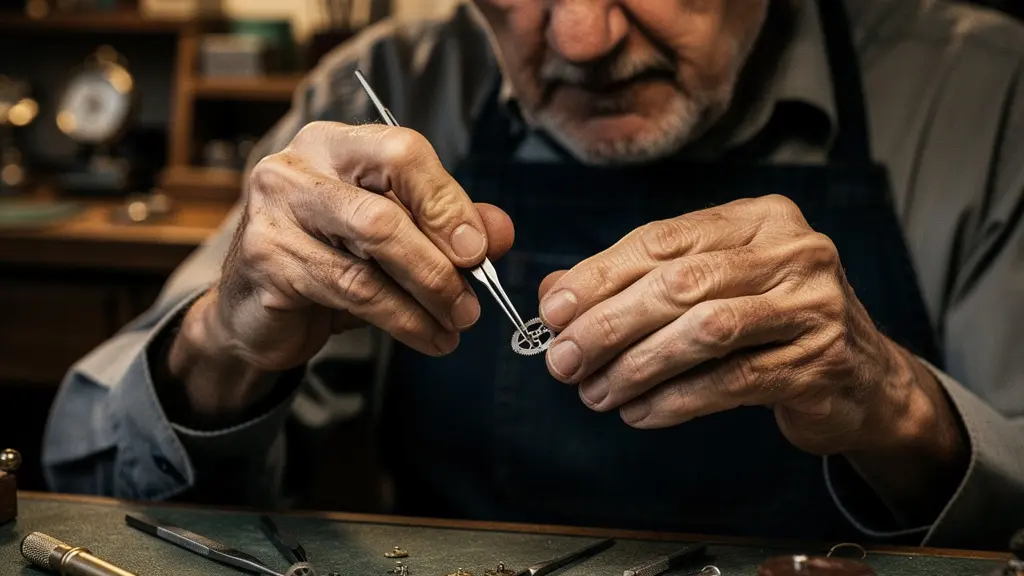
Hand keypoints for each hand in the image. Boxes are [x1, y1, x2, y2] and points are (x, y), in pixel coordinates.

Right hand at [195, 122, 513, 372]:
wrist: (254, 314)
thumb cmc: (328, 264)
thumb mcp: (392, 241)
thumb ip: (444, 227)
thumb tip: (500, 232)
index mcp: (334, 145)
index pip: (403, 152)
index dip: (447, 201)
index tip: (479, 249)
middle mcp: (297, 167)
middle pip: (387, 205)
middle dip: (441, 258)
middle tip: (473, 299)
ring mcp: (274, 212)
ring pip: (372, 247)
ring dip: (427, 294)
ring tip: (457, 322)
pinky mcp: (267, 262)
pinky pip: (351, 289)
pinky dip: (402, 319)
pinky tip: (428, 337)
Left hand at [536, 194, 932, 455]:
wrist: (862, 379)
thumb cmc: (769, 323)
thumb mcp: (708, 287)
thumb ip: (635, 282)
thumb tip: (556, 293)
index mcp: (759, 218)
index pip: (663, 239)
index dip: (600, 275)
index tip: (554, 310)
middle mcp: (793, 251)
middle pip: (680, 283)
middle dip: (609, 325)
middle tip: (563, 361)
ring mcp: (813, 306)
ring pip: (705, 331)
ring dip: (636, 366)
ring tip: (595, 393)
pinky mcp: (819, 362)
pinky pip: (731, 381)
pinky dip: (675, 400)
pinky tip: (639, 413)